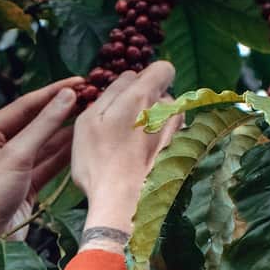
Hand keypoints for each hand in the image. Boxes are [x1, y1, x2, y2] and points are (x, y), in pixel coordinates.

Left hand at [0, 77, 83, 254]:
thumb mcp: (17, 156)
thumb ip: (44, 125)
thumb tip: (68, 96)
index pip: (24, 105)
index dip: (52, 92)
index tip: (79, 81)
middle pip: (35, 123)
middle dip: (62, 111)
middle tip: (91, 96)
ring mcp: (12, 166)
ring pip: (44, 144)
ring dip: (67, 132)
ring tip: (93, 115)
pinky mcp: (24, 185)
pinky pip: (48, 163)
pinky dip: (65, 154)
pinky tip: (84, 141)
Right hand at [70, 62, 182, 233]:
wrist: (124, 201)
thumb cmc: (99, 160)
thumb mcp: (89, 120)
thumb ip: (111, 92)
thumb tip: (128, 77)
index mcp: (144, 96)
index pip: (163, 68)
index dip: (147, 76)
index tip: (132, 91)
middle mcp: (168, 110)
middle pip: (161, 95)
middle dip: (145, 104)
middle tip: (121, 126)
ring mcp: (177, 132)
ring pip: (165, 117)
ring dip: (151, 124)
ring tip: (129, 146)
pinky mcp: (180, 152)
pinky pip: (168, 137)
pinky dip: (157, 143)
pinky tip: (139, 159)